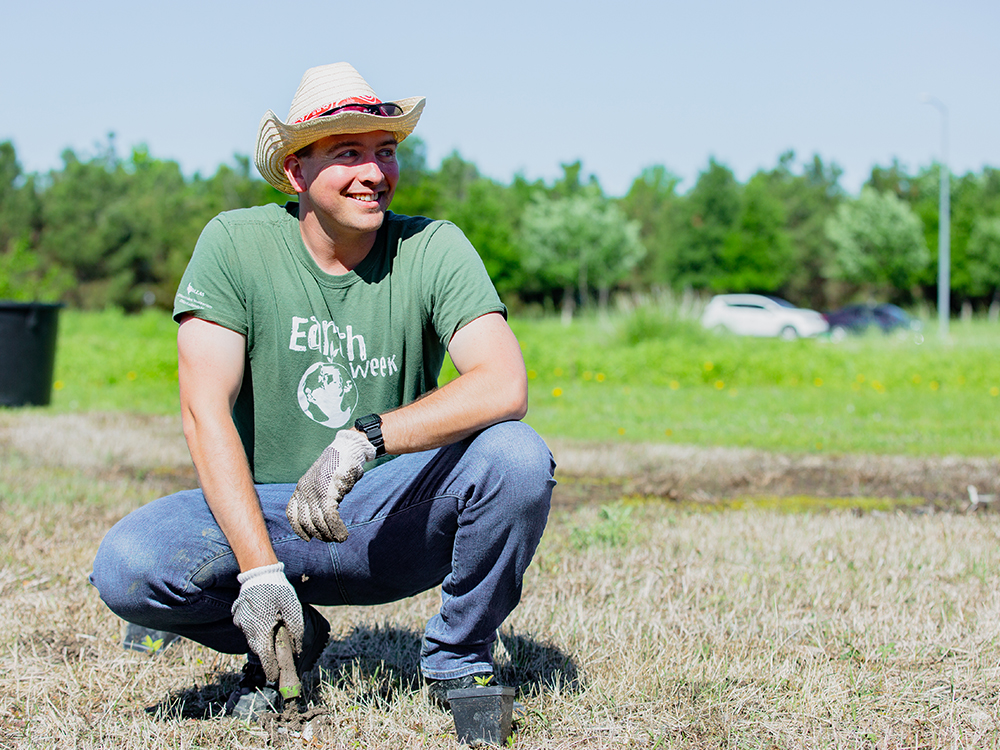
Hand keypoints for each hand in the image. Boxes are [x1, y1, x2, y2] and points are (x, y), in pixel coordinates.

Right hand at [231, 562, 303, 681]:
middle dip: (267, 658)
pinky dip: (257, 632)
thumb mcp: (293, 609)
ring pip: (252, 640)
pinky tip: (265, 624)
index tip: (275, 678)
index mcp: (261, 628)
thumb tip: (297, 650)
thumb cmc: (278, 589)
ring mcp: (241, 622)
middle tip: (277, 663)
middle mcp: (248, 628)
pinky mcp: (238, 616)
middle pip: (258, 649)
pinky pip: (248, 630)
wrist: (258, 571)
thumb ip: (296, 630)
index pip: (265, 656)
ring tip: (273, 642)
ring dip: (262, 643)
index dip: (270, 669)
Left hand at [286, 429, 375, 541]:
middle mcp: (305, 490)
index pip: (292, 514)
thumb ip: (317, 496)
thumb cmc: (337, 466)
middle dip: (318, 534)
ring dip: (329, 534)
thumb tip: (322, 517)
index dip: (299, 529)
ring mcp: (316, 491)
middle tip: (330, 539)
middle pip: (306, 521)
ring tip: (339, 538)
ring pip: (318, 522)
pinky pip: (330, 517)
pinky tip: (343, 534)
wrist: (347, 449)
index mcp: (301, 487)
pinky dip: (337, 529)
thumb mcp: (320, 481)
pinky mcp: (329, 492)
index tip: (307, 538)